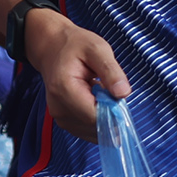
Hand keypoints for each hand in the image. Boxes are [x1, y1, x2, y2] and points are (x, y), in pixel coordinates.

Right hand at [20, 2, 129, 140]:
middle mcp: (58, 108)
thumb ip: (111, 71)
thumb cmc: (74, 46)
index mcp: (64, 89)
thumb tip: (123, 93)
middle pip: (95, 126)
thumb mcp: (97, 49)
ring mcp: (60, 118)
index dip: (114, 112)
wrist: (52, 48)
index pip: (94, 116)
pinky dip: (98, 119)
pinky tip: (96, 101)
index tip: (120, 96)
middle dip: (110, 113)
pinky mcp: (64, 122)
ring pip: (93, 131)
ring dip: (105, 117)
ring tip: (101, 92)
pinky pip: (88, 130)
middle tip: (111, 90)